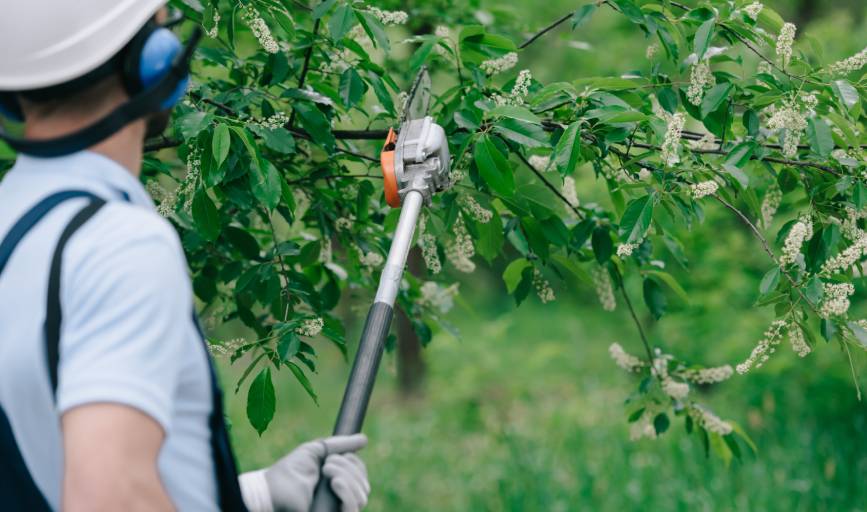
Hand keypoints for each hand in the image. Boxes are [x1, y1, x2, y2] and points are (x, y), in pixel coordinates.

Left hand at [238, 434, 369, 511]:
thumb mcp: (316, 452)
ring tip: (326, 472)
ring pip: (361, 494)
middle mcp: (340, 497)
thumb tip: (364, 439)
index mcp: (338, 481)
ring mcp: (338, 508)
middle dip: (347, 467)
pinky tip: (334, 482)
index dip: (354, 462)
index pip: (361, 473)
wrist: (272, 492)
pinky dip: (347, 492)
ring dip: (346, 477)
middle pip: (363, 483)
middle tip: (326, 465)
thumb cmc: (289, 473)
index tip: (334, 456)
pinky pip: (353, 508)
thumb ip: (340, 445)